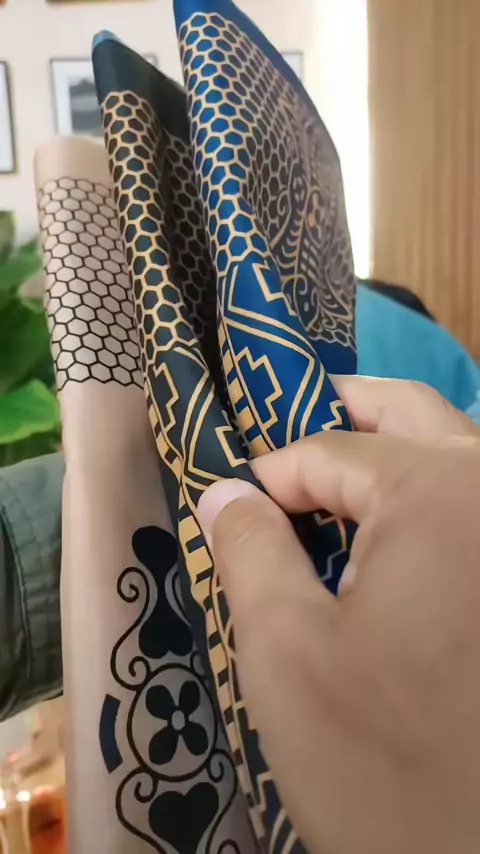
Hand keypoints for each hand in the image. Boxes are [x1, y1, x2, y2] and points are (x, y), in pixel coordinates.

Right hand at [198, 379, 479, 853]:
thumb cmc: (383, 761)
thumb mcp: (286, 652)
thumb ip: (250, 550)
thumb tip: (227, 492)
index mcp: (439, 490)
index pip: (330, 447)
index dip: (271, 476)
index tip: (236, 515)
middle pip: (407, 413)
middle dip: (340, 415)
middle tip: (288, 446)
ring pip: (451, 453)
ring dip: (386, 455)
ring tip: (327, 493)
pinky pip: (470, 508)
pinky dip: (424, 502)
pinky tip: (386, 547)